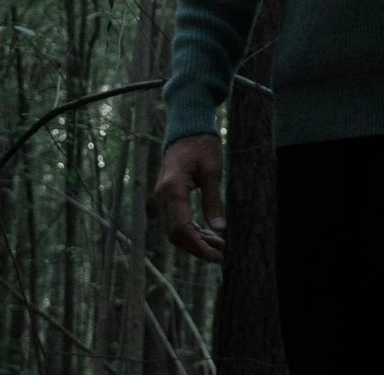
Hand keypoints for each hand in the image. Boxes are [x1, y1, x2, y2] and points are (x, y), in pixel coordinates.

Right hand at [155, 132, 225, 263]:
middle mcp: (163, 196)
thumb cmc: (201, 144)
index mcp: (172, 190)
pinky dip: (191, 230)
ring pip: (175, 229)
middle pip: (176, 234)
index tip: (215, 256)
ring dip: (195, 240)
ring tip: (219, 245)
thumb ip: (213, 200)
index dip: (198, 246)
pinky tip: (208, 234)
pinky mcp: (168, 196)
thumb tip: (219, 229)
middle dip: (197, 247)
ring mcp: (163, 197)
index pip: (182, 228)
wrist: (186, 128)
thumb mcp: (212, 171)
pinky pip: (177, 219)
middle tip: (220, 255)